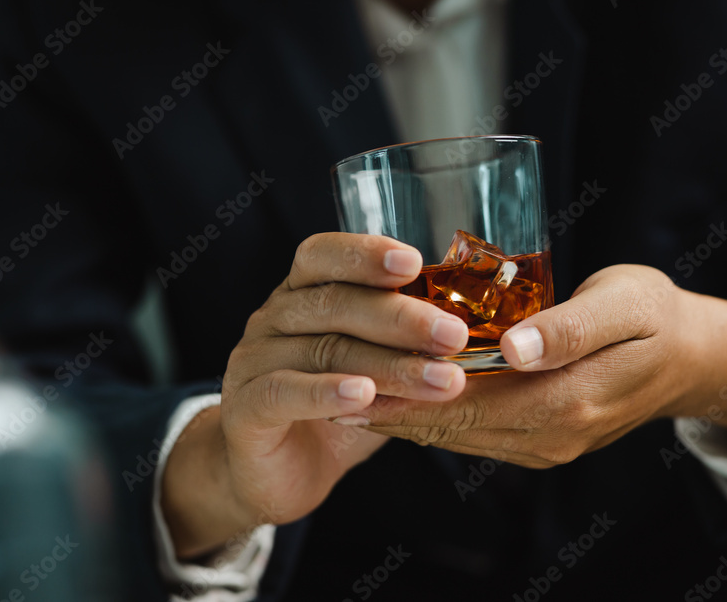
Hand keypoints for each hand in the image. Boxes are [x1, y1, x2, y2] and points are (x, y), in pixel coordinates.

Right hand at [161, 233, 470, 557]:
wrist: (277, 472)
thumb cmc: (337, 408)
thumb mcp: (377, 367)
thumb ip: (409, 344)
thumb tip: (481, 329)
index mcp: (303, 294)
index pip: (323, 255)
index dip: (366, 253)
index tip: (415, 262)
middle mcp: (273, 319)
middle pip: (336, 304)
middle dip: (403, 318)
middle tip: (454, 335)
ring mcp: (253, 361)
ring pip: (326, 351)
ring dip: (391, 366)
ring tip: (444, 381)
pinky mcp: (245, 408)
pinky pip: (284, 392)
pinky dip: (327, 393)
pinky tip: (365, 396)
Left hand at [359, 265, 726, 467]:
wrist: (693, 356)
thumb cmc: (658, 315)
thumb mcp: (624, 304)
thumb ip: (570, 328)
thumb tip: (515, 349)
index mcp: (573, 401)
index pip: (473, 405)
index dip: (411, 396)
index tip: (355, 382)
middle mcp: (556, 436)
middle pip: (458, 427)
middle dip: (394, 412)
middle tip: (331, 391)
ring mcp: (550, 444)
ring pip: (463, 436)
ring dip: (408, 419)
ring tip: (350, 397)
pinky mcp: (546, 438)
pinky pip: (480, 433)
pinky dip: (437, 419)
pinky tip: (402, 400)